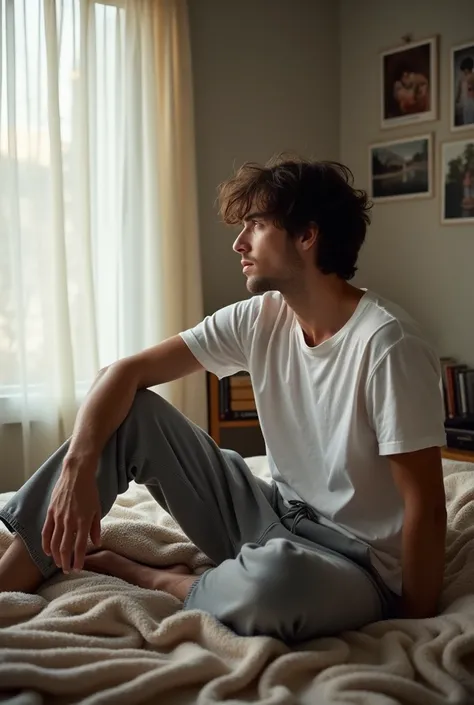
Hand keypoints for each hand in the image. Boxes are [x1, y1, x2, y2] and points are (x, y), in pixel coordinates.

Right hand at [42, 458, 101, 573]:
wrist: (77, 473)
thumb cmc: (90, 490)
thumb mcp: (98, 509)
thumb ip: (96, 527)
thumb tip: (96, 543)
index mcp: (84, 521)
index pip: (79, 547)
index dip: (78, 560)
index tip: (77, 569)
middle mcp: (70, 521)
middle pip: (65, 548)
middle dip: (65, 562)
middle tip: (67, 571)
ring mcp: (58, 517)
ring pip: (54, 542)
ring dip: (56, 556)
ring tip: (58, 564)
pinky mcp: (51, 512)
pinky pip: (46, 531)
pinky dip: (46, 544)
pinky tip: (47, 552)